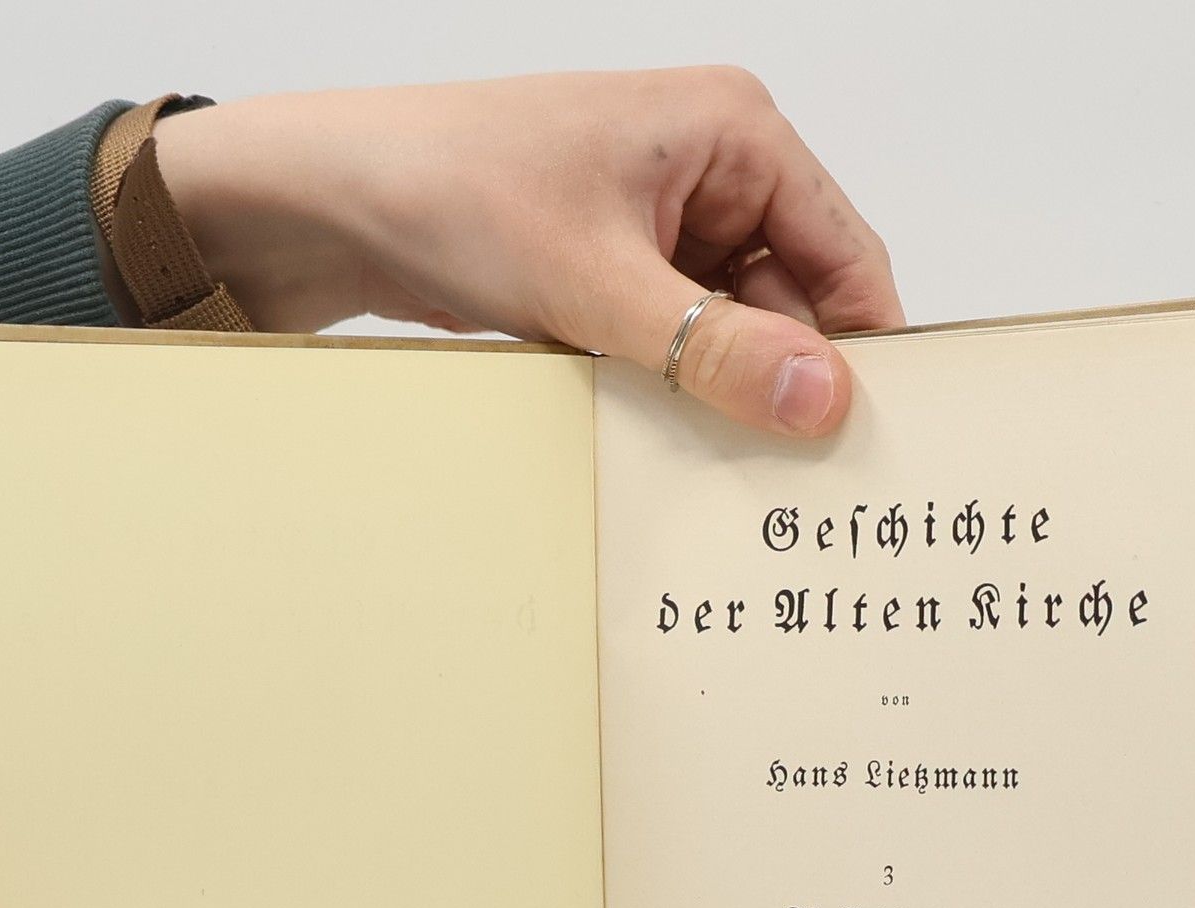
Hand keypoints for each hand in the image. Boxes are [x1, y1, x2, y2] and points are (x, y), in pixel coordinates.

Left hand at [153, 67, 904, 435]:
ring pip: (731, 336)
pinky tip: (659, 443)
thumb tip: (819, 400)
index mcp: (734, 134)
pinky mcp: (616, 274)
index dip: (862, 352)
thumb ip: (711, 350)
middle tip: (788, 486)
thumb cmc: (449, 188)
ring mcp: (662, 227)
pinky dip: (671, 394)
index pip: (846, 257)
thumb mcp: (595, 281)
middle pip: (794, 305)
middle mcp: (711, 173)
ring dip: (719, 397)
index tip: (866, 444)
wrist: (328, 202)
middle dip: (783, 387)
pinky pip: (675, 347)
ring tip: (715, 467)